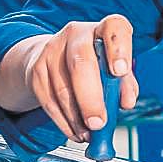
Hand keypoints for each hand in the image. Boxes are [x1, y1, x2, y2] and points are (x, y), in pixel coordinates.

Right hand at [21, 15, 138, 141]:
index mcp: (102, 29)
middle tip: (99, 123)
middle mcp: (76, 34)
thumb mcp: (113, 67)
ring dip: (77, 118)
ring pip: (63, 89)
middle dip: (91, 99)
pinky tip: (76, 131)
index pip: (113, 28)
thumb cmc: (94, 63)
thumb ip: (124, 84)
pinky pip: (49, 102)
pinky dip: (64, 122)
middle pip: (81, 64)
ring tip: (90, 134)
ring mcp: (52, 50)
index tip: (120, 72)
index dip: (118, 48)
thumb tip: (126, 102)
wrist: (55, 57)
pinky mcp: (36, 70)